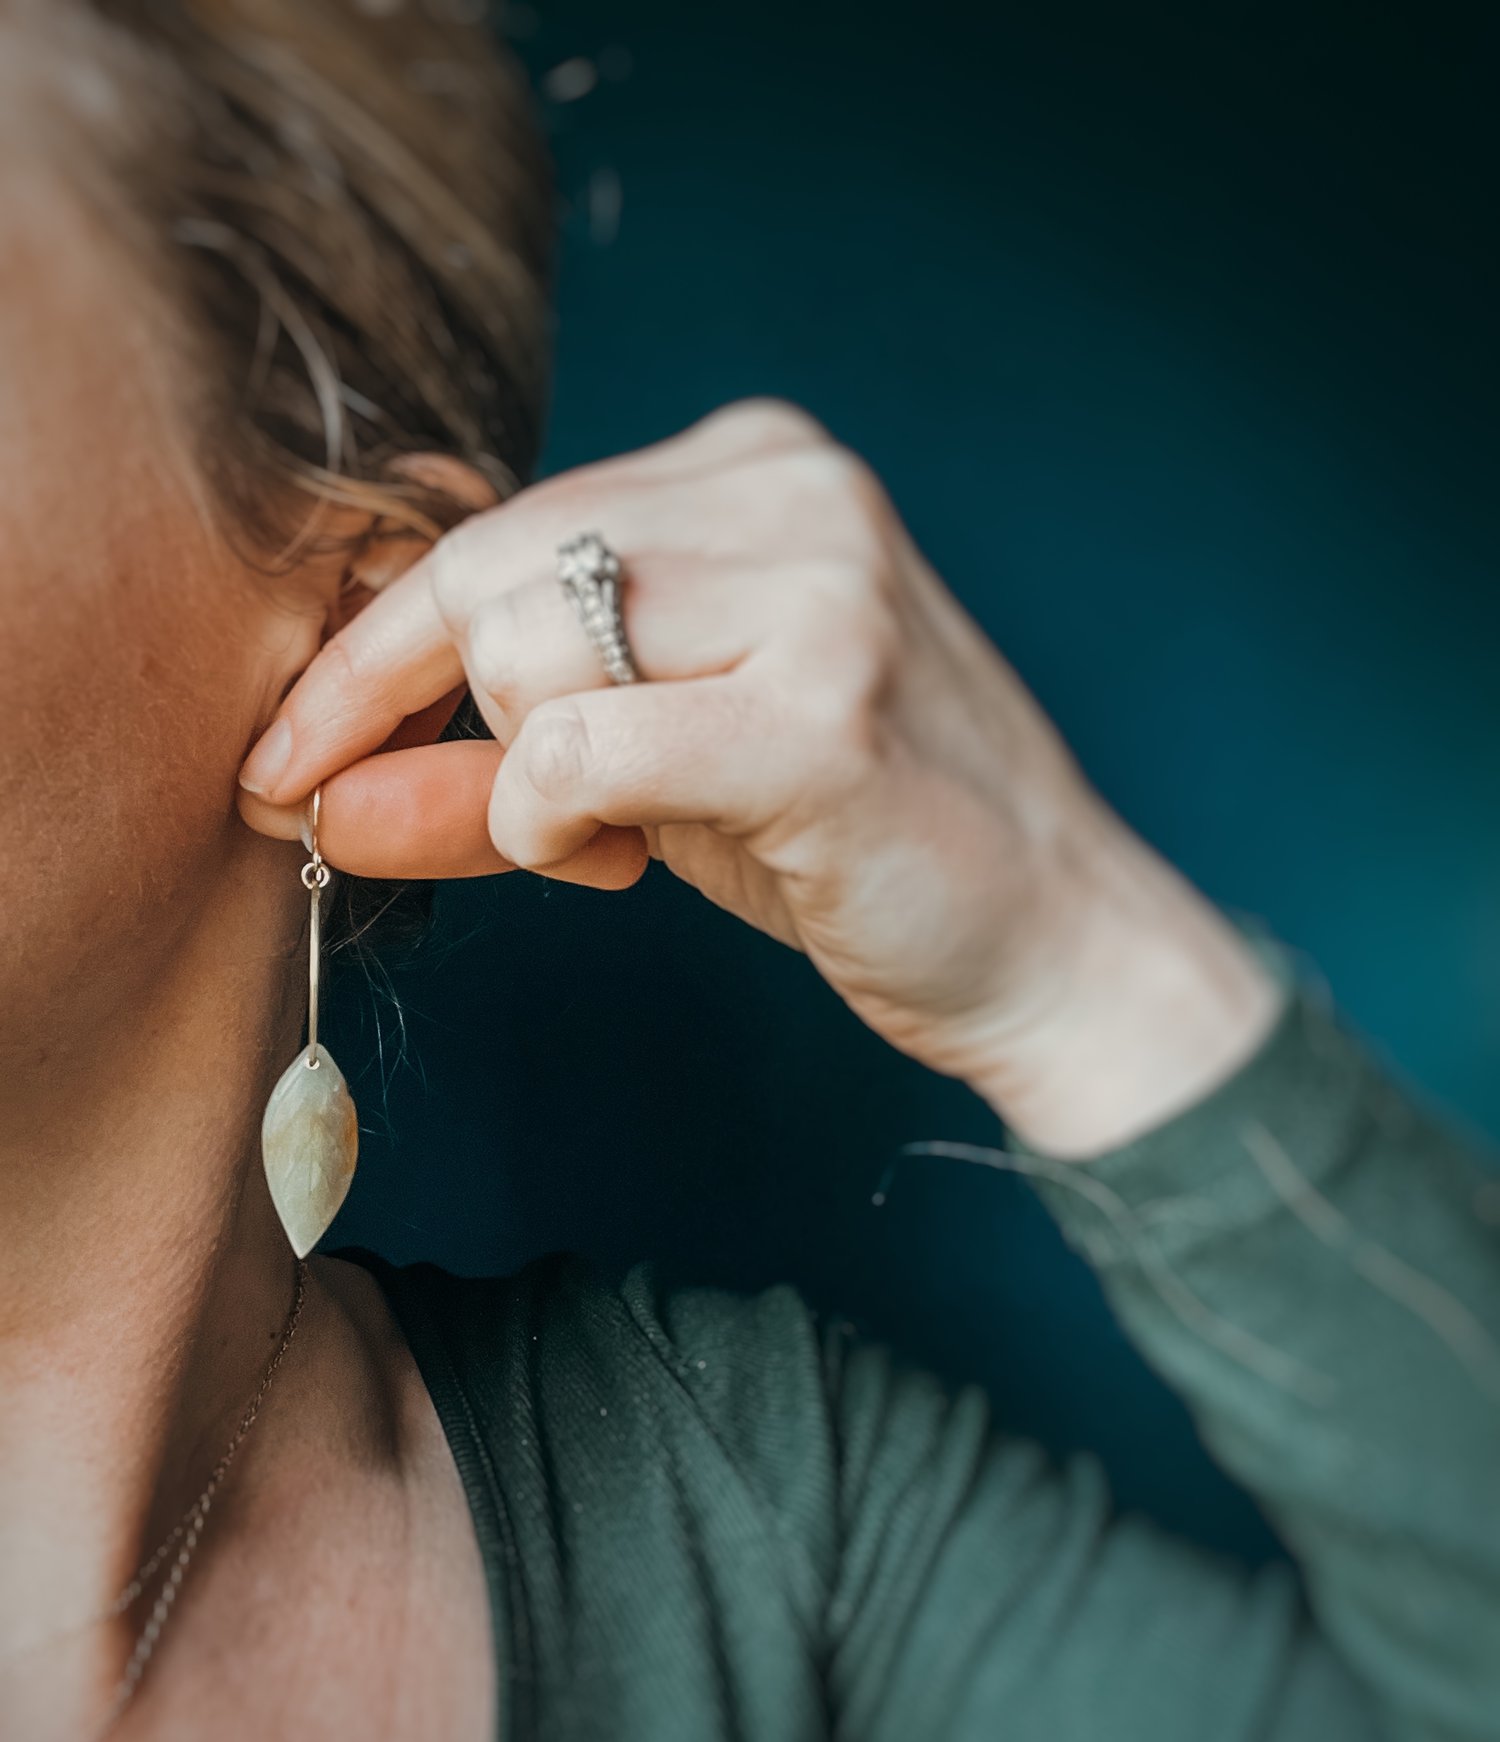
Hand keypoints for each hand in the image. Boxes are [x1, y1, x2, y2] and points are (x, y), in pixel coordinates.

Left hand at [238, 402, 1277, 1155]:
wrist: (1051, 940)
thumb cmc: (855, 845)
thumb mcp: (654, 782)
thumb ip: (491, 765)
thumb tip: (318, 796)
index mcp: (757, 469)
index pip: (499, 527)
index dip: (368, 650)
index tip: (285, 753)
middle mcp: (792, 491)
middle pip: (489, 572)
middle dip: (413, 714)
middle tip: (440, 820)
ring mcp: (822, 585)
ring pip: (525, 651)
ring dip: (513, 782)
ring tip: (606, 848)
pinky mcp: (828, 705)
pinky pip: (579, 745)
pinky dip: (542, 819)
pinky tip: (610, 863)